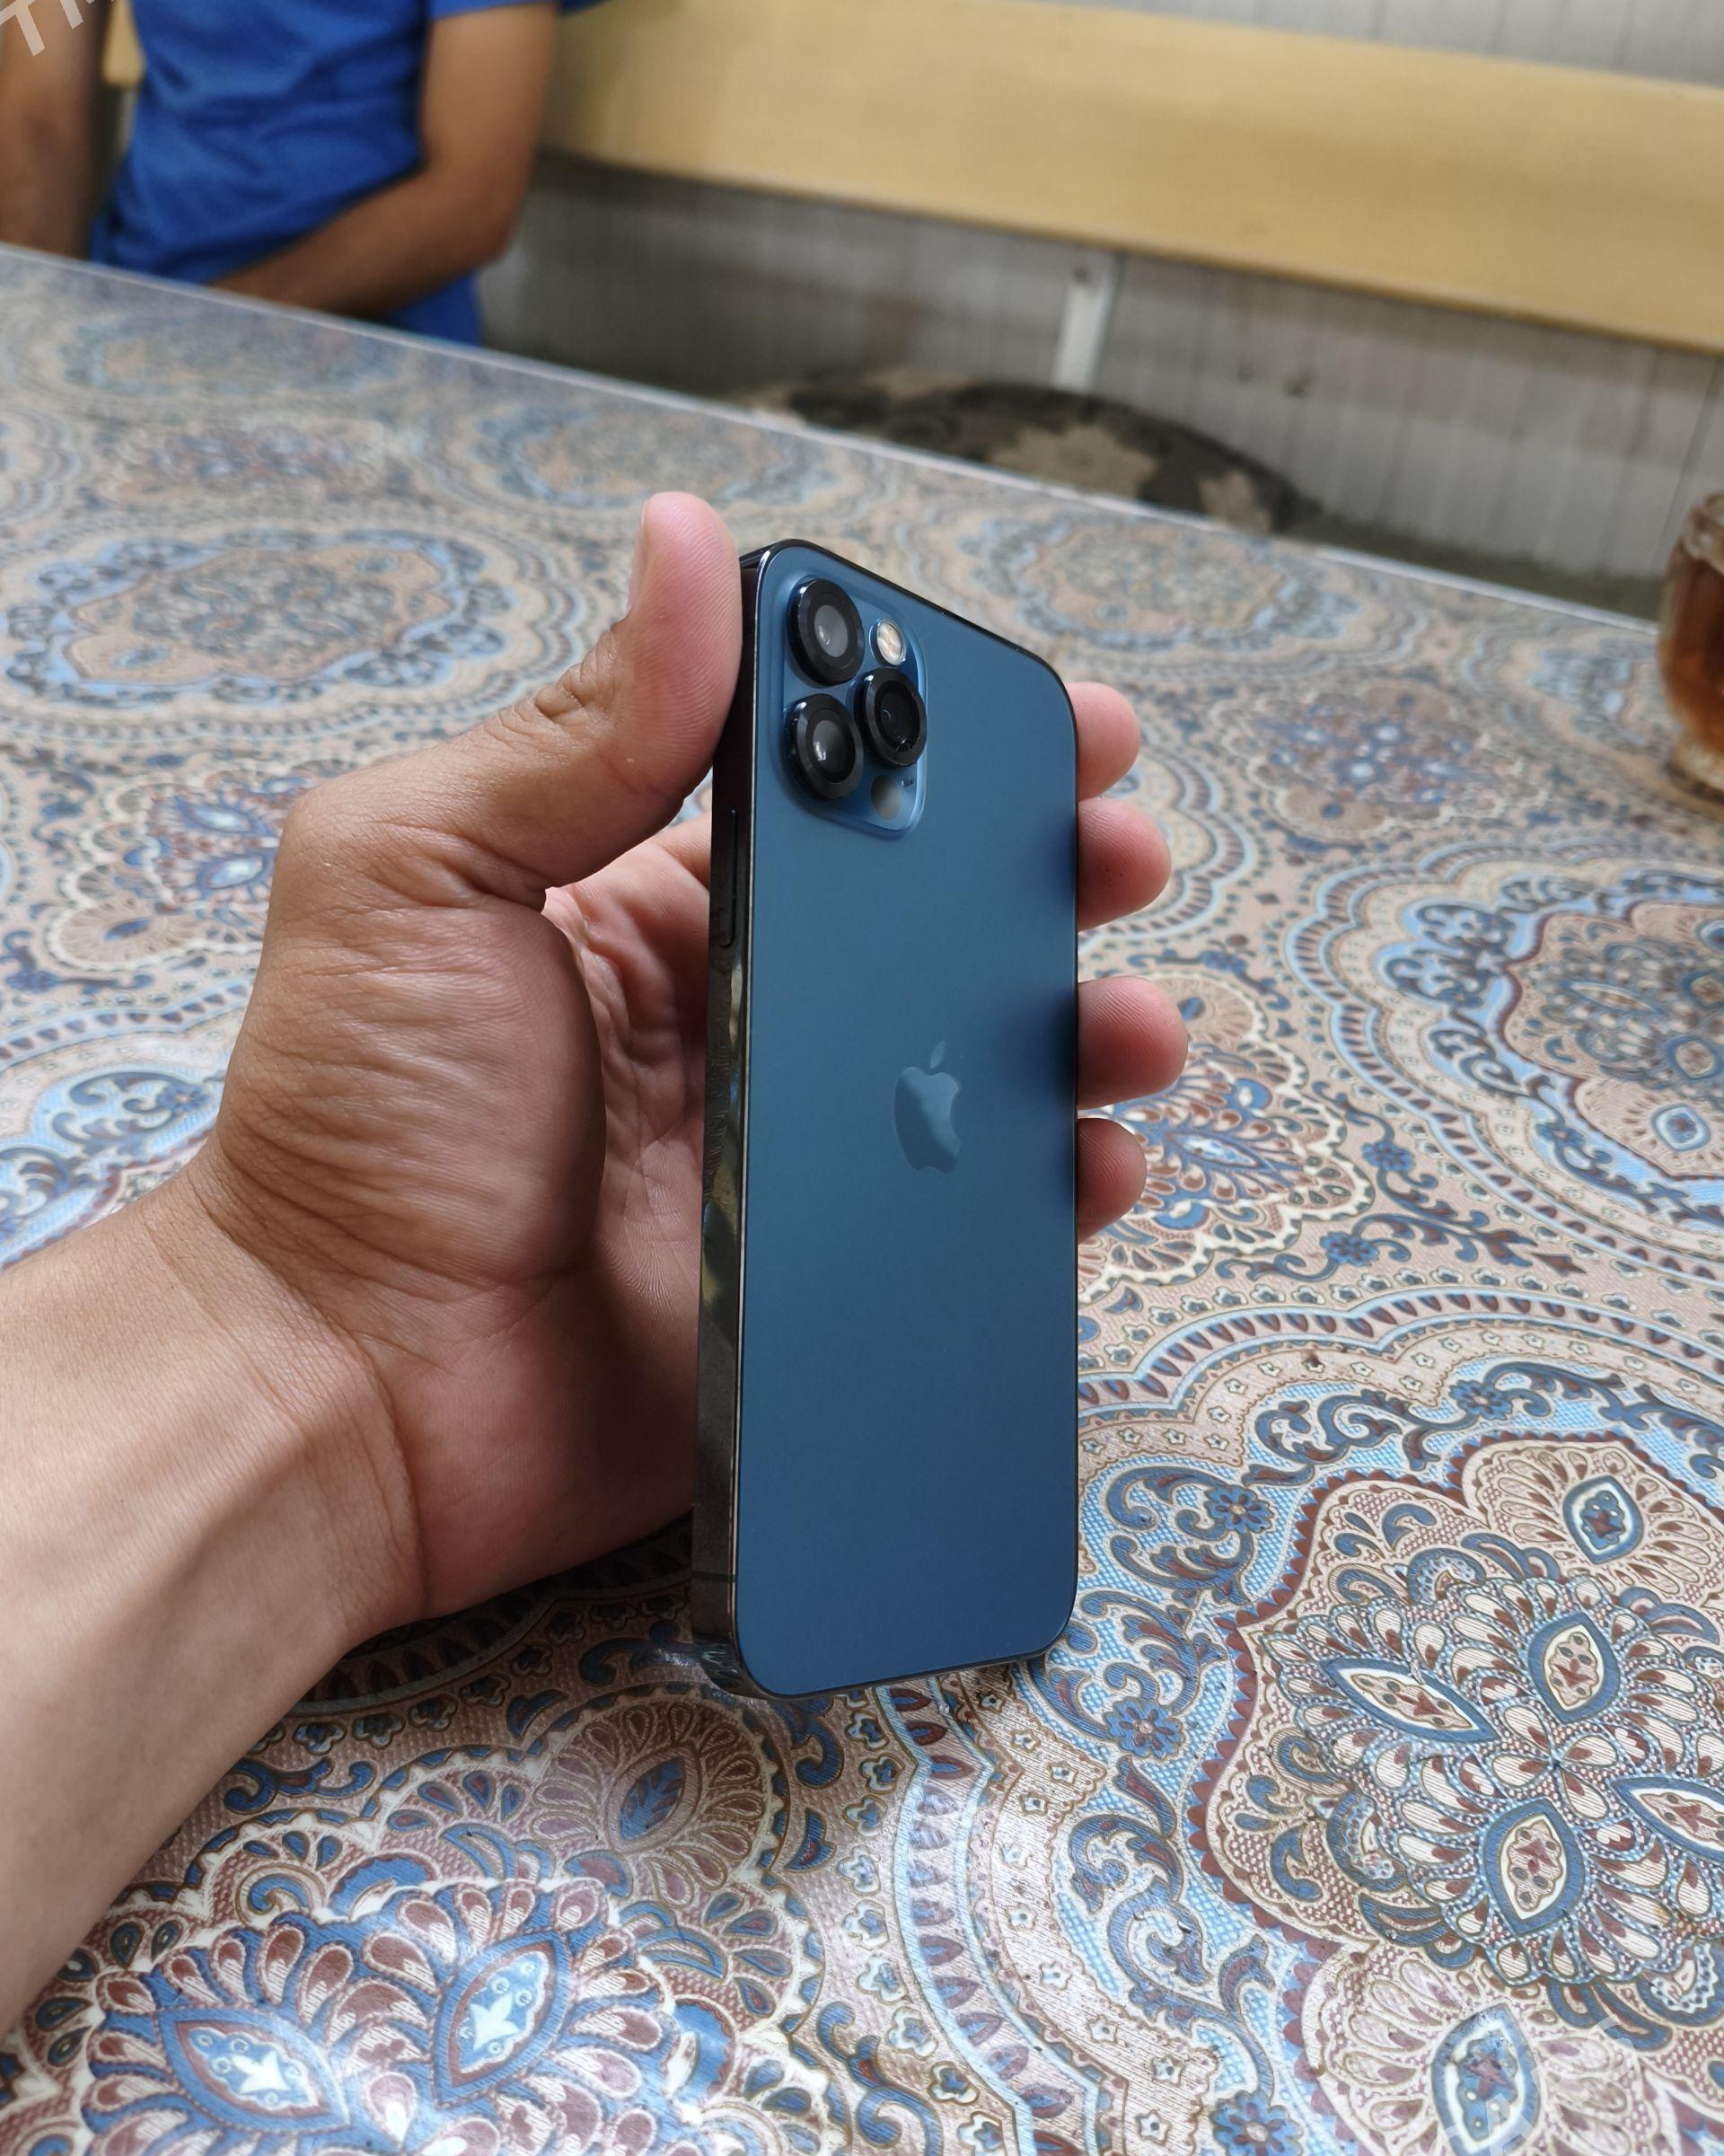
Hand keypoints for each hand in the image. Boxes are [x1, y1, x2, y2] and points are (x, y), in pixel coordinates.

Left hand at [167, 495, 1185, 1632]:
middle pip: (931, 924)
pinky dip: (1055, 1190)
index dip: (939, 745)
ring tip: (1129, 1025)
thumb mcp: (421, 874)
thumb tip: (686, 543)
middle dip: (1044, 875)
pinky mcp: (825, 1278)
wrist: (352, 1386)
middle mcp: (738, 1016)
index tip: (1047, 715)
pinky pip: (970, 1220)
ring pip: (976, 1069)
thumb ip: (573, 730)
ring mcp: (791, 1152)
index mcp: (645, 902)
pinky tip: (1096, 1160)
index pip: (827, 796)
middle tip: (1120, 853)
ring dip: (1076, 1028)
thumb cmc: (356, 1122)